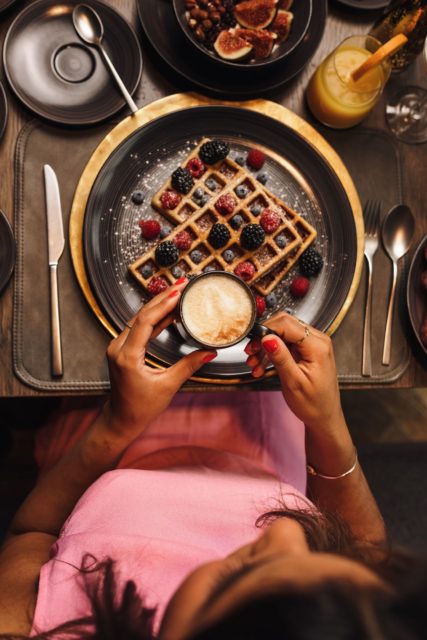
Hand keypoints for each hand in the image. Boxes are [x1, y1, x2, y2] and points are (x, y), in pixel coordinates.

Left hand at [105, 278, 216, 441]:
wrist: (122, 419)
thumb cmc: (140, 407)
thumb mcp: (168, 386)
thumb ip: (188, 366)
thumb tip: (209, 352)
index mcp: (127, 356)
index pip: (145, 322)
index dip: (163, 305)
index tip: (178, 293)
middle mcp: (118, 348)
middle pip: (141, 315)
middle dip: (162, 298)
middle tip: (182, 285)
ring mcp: (118, 347)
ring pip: (138, 318)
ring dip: (158, 305)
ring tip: (178, 293)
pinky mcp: (122, 349)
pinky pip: (138, 327)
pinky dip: (154, 318)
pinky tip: (169, 312)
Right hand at [245, 312, 344, 433]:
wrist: (324, 417)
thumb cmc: (314, 404)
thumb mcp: (293, 382)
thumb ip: (281, 357)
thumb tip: (267, 338)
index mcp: (317, 346)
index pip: (287, 324)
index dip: (267, 330)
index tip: (253, 343)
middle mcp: (318, 340)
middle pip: (284, 325)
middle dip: (264, 338)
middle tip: (250, 353)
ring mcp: (313, 344)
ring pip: (282, 334)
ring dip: (265, 347)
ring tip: (254, 364)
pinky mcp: (307, 350)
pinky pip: (286, 343)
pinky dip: (272, 352)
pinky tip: (262, 366)